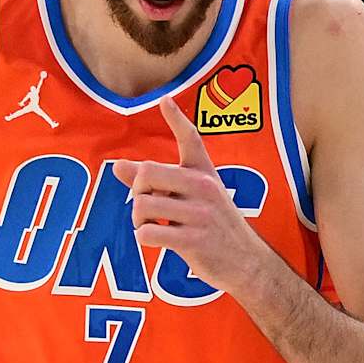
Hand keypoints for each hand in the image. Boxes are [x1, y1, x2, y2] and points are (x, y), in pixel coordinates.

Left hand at [111, 98, 270, 298]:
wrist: (247, 262)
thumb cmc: (214, 225)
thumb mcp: (192, 198)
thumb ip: (154, 182)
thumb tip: (116, 166)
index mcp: (204, 173)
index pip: (191, 139)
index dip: (176, 118)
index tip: (164, 100)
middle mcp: (204, 187)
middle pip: (147, 174)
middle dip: (137, 191)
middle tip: (147, 205)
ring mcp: (200, 214)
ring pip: (143, 206)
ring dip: (138, 220)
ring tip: (151, 226)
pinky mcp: (194, 240)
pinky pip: (149, 233)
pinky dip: (144, 238)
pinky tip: (156, 240)